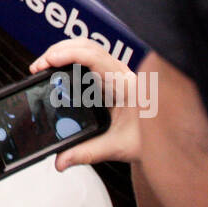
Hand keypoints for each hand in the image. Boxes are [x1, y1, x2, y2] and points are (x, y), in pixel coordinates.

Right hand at [29, 38, 143, 168]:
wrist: (169, 141)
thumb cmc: (152, 140)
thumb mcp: (118, 148)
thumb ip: (87, 153)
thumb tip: (61, 160)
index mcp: (125, 85)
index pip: (95, 57)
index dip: (70, 54)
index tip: (50, 61)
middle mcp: (120, 74)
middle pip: (86, 46)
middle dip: (58, 50)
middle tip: (38, 67)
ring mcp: (115, 73)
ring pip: (86, 48)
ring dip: (62, 52)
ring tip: (43, 66)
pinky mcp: (109, 78)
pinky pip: (88, 58)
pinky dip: (69, 59)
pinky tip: (57, 69)